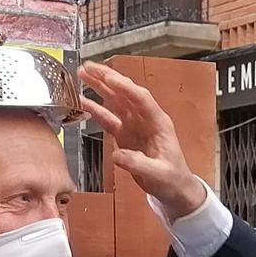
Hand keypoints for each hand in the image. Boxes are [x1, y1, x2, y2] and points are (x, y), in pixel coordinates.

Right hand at [77, 63, 206, 218]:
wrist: (174, 189)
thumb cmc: (172, 179)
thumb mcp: (158, 174)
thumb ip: (138, 164)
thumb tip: (117, 155)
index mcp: (158, 122)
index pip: (140, 98)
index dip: (124, 87)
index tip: (108, 78)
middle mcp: (145, 119)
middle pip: (125, 93)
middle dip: (107, 78)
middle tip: (88, 67)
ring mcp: (134, 125)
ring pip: (115, 101)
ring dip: (99, 87)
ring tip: (82, 74)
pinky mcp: (125, 135)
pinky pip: (108, 118)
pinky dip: (95, 109)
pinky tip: (82, 102)